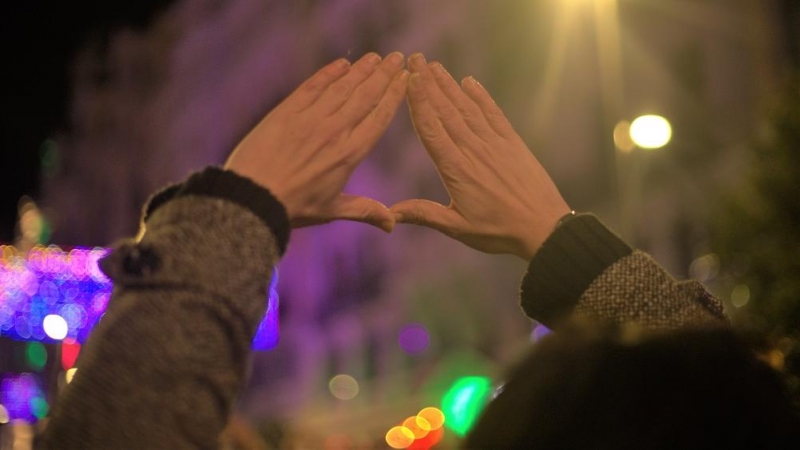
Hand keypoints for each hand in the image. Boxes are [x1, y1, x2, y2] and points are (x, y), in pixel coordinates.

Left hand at [224, 52, 408, 231]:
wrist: (253, 198)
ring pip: (343, 87)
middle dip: (384, 74)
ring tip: (375, 56)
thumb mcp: (332, 211)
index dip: (394, 95)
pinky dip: (329, 72)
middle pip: (366, 95)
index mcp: (350, 154)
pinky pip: (313, 85)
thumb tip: (392, 223)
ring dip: (361, 70)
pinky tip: (342, 64)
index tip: (405, 79)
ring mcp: (311, 118)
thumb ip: (364, 210)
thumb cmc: (293, 208)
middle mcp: (335, 131)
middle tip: (397, 58)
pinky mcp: (288, 110)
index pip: (379, 117)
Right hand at [391, 54, 570, 259]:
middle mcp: (473, 150)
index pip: (431, 130)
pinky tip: (469, 82)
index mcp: (456, 170)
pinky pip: (493, 114)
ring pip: (466, 109)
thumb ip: (424, 215)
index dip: (418, 103)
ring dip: (449, 85)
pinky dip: (481, 97)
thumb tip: (390, 213)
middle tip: (414, 59)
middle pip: (446, 111)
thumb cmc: (500, 232)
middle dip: (428, 84)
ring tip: (434, 66)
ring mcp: (494, 144)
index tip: (408, 80)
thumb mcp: (458, 228)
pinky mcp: (512, 143)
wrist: (545, 228)